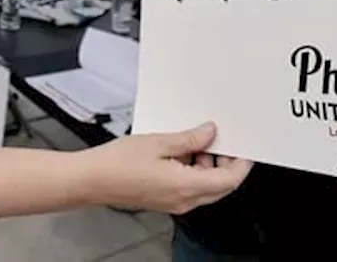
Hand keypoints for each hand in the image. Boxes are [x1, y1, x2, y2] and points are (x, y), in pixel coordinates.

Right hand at [81, 122, 251, 214]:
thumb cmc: (117, 163)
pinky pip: (190, 187)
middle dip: (225, 163)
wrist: (92, 179)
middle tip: (220, 139)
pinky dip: (193, 170)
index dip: (241, 163)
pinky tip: (179, 152)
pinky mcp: (165, 200)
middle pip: (221, 186)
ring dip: (207, 165)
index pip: (230, 180)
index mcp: (186, 186)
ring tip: (193, 141)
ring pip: (206, 187)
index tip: (244, 147)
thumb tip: (210, 133)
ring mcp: (174, 203)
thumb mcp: (159, 142)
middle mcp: (183, 200)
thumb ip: (190, 139)